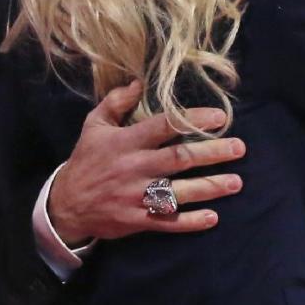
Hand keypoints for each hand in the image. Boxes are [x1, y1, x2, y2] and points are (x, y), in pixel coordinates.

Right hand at [48, 79, 246, 245]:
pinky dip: (191, 222)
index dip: (193, 120)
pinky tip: (213, 218)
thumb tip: (139, 81)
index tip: (220, 117)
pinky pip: (169, 223)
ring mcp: (137, 196)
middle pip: (180, 159)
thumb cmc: (86, 160)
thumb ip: (116, 102)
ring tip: (236, 183)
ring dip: (210, 188)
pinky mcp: (138, 220)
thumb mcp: (94, 126)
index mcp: (126, 142)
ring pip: (179, 192)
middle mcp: (135, 168)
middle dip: (212, 153)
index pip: (165, 126)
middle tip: (239, 148)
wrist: (66, 205)